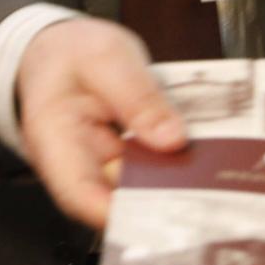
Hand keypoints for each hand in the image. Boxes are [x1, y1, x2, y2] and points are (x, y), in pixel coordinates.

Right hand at [14, 18, 186, 230]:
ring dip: (172, 188)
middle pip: (113, 202)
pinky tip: (201, 164)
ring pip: (136, 193)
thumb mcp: (106, 57)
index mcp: (52, 138)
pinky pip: (146, 176)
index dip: (120, 214)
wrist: (59, 48)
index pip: (79, 194)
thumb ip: (138, 96)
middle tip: (207, 199)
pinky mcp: (118, 165)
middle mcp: (71, 165)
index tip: (164, 216)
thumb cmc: (71, 52)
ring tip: (212, 180)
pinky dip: (171, 170)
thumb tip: (172, 139)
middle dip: (159, 204)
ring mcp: (96, 169)